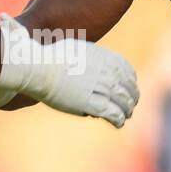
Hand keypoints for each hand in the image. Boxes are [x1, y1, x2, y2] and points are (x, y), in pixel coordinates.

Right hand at [0, 15, 137, 127]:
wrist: (38, 67)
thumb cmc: (49, 57)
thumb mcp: (74, 48)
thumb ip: (86, 55)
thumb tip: (88, 58)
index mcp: (102, 56)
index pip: (125, 69)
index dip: (130, 80)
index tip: (130, 87)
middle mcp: (105, 71)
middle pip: (127, 86)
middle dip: (132, 97)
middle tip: (131, 105)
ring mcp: (100, 87)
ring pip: (123, 102)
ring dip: (127, 110)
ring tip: (126, 116)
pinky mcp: (92, 103)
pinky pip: (113, 113)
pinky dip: (119, 119)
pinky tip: (119, 123)